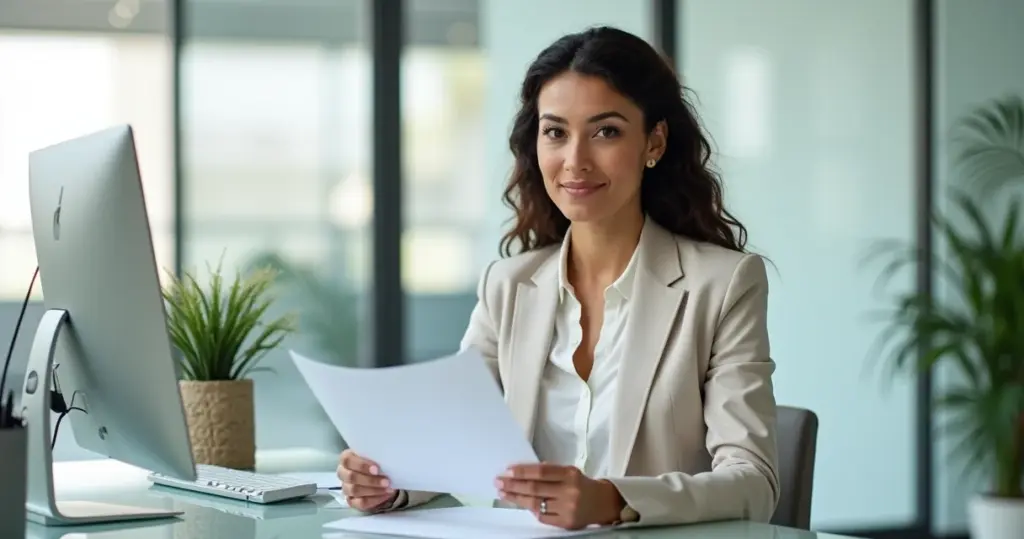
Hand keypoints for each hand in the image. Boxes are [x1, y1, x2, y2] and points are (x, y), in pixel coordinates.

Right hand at [336, 449, 396, 511]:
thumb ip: (377, 457)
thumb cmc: (376, 463)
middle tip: (386, 481)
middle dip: (370, 480)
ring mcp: (346, 488)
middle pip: (351, 477)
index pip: (347, 460)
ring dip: (373, 490)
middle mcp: (343, 473)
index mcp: (346, 458)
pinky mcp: (351, 501)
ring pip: (355, 491)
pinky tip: (385, 495)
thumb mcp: (376, 457)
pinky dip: (374, 499)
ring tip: (387, 488)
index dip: (361, 465)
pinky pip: (361, 502)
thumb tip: (388, 459)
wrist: (380, 476)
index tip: (376, 469)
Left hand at [496, 463, 625, 529]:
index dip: (522, 471)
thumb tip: (522, 471)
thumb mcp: (569, 472)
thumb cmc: (581, 484)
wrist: (603, 503)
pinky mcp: (566, 522)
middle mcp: (569, 491)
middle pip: (535, 488)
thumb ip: (549, 471)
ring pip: (536, 504)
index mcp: (570, 474)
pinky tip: (522, 504)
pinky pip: (542, 517)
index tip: (507, 471)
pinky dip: (532, 510)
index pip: (541, 472)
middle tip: (498, 482)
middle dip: (513, 485)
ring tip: (503, 494)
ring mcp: (567, 508)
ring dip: (516, 499)